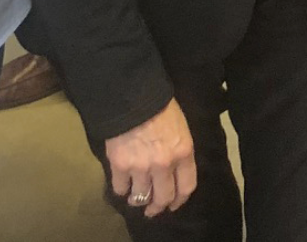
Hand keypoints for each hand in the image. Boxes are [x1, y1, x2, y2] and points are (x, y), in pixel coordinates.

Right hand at [106, 99, 195, 214]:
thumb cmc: (161, 106)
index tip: (173, 204)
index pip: (186, 187)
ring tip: (135, 198)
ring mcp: (141, 167)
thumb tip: (175, 169)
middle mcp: (164, 165)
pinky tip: (122, 184)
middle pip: (163, 198)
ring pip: (140, 197)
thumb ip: (180, 150)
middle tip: (152, 210)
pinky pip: (120, 187)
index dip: (179, 200)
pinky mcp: (120, 165)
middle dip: (157, 207)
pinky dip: (121, 188)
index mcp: (183, 152)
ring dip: (138, 200)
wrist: (133, 95)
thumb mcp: (181, 127)